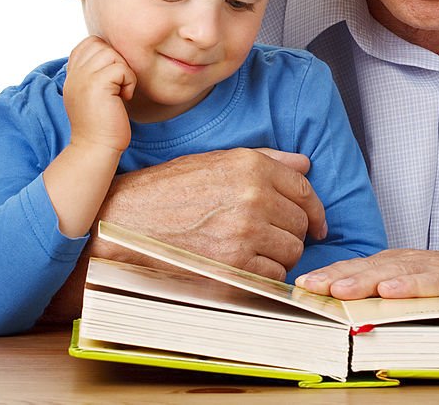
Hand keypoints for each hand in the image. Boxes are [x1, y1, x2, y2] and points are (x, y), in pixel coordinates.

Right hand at [63, 35, 135, 153]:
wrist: (96, 147)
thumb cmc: (103, 122)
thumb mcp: (93, 92)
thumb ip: (95, 71)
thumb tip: (113, 52)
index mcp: (72, 74)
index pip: (89, 43)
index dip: (106, 54)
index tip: (112, 78)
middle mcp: (74, 73)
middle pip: (101, 45)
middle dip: (117, 62)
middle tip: (117, 85)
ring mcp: (83, 78)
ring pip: (112, 54)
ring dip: (124, 72)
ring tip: (120, 91)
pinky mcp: (97, 84)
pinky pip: (121, 68)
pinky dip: (129, 81)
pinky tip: (123, 98)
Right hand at [94, 148, 327, 279]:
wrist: (121, 225)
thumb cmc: (164, 192)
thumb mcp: (214, 161)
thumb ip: (265, 161)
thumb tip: (304, 165)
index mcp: (251, 167)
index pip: (304, 191)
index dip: (315, 210)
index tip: (317, 224)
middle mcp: (253, 198)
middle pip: (300, 225)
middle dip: (290, 234)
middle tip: (269, 239)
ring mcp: (244, 236)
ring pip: (290, 253)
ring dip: (277, 257)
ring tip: (248, 252)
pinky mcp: (233, 270)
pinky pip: (271, 278)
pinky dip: (261, 277)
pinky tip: (239, 267)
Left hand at [295, 245, 438, 298]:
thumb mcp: (410, 282)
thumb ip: (382, 291)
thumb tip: (342, 308)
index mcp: (394, 265)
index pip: (355, 268)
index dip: (329, 275)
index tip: (301, 286)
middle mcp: (407, 263)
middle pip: (367, 268)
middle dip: (336, 276)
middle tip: (310, 286)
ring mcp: (429, 271)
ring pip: (392, 274)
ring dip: (364, 281)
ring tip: (340, 290)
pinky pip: (428, 284)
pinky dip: (409, 287)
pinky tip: (391, 293)